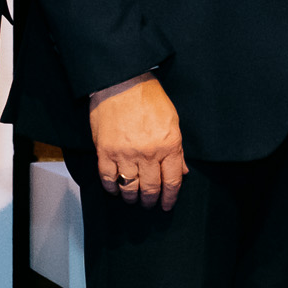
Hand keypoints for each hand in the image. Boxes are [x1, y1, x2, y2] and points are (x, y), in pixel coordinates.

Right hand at [88, 74, 186, 209]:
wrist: (122, 83)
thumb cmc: (149, 99)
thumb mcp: (172, 121)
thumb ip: (177, 149)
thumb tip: (182, 171)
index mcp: (168, 145)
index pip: (172, 181)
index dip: (170, 197)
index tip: (167, 204)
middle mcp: (148, 153)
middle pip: (151, 188)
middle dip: (151, 200)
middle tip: (149, 204)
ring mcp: (125, 154)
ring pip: (129, 188)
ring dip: (132, 197)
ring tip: (132, 198)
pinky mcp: (105, 152)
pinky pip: (108, 179)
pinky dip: (112, 188)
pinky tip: (115, 189)